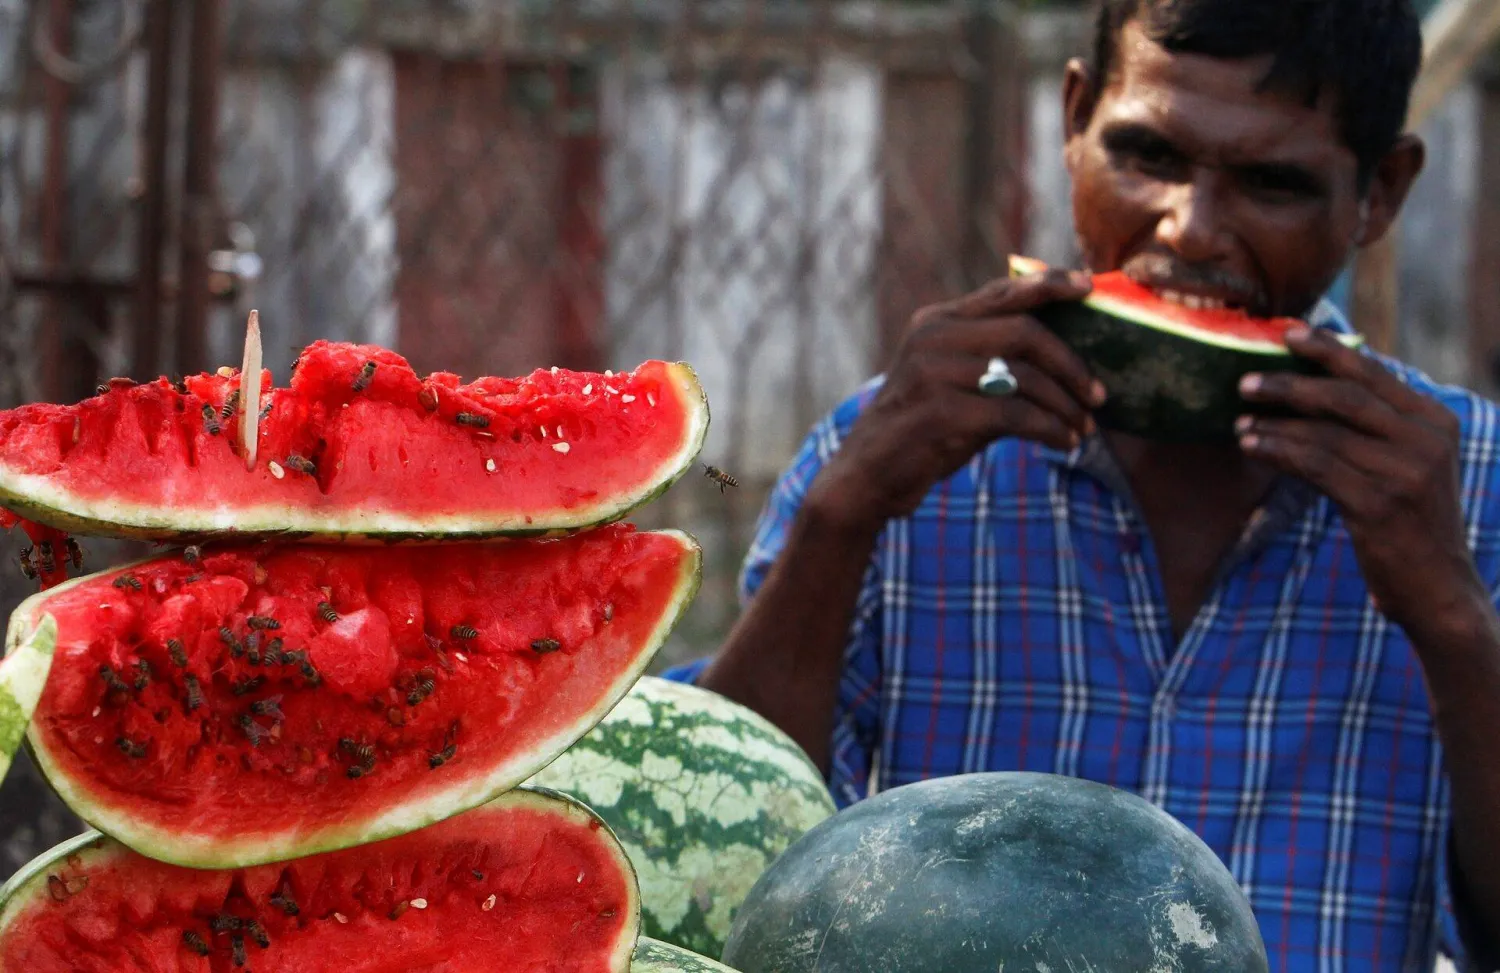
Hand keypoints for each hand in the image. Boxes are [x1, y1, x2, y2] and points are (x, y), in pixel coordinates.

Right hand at [808, 269, 1107, 532]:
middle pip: (1024, 332)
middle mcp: (933, 338)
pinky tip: (1065, 443)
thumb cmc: (922, 429)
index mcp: (937, 322)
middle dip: (1071, 363)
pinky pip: (1015, 415)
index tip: (1090, 286)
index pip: (1004, 291)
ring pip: (1025, 377)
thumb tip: (1065, 357)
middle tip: (1099, 394)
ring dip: (1065, 405)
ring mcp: (934, 373)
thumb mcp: (950, 381)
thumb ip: (993, 359)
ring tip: (1085, 427)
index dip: (1051, 285)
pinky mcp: (941, 412)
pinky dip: (1050, 430)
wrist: (868, 475)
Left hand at [1236, 326, 1485, 639]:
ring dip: (1275, 423)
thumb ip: (1379, 426)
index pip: (1373, 374)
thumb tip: (1322, 384)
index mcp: (1435, 421)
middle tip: (1245, 380)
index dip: (1328, 351)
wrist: (1439, 588)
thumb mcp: (1410, 465)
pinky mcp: (1379, 504)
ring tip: (1239, 419)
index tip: (1287, 333)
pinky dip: (1279, 452)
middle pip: (1346, 397)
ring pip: (1325, 432)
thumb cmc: (1410, 522)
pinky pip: (1316, 466)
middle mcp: (1426, 440)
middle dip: (1290, 383)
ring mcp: (1405, 472)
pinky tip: (1253, 446)